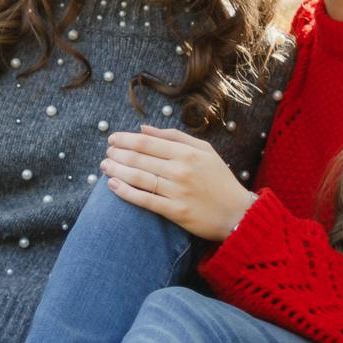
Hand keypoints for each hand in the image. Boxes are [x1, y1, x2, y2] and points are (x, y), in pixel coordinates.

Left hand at [103, 127, 255, 241]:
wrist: (238, 213)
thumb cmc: (220, 180)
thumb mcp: (205, 150)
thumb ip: (175, 137)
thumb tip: (144, 128)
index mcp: (187, 152)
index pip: (147, 142)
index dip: (126, 139)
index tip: (112, 139)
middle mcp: (180, 170)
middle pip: (139, 159)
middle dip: (117, 154)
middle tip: (106, 153)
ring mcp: (177, 191)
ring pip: (138, 177)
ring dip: (117, 170)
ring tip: (104, 166)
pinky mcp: (175, 211)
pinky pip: (144, 200)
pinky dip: (125, 192)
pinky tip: (112, 185)